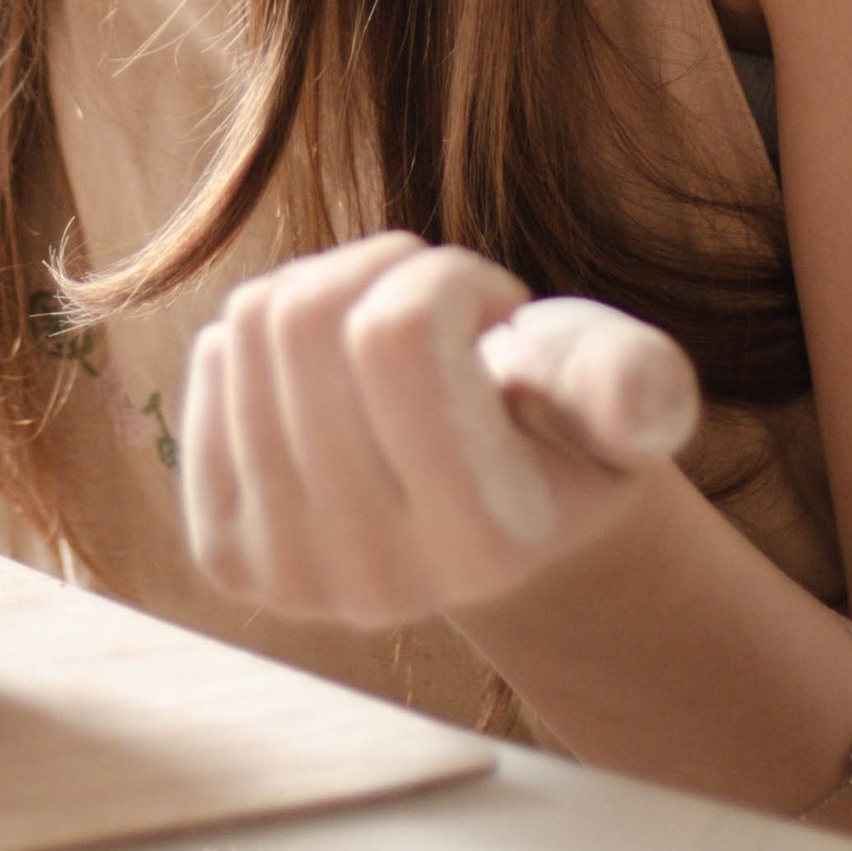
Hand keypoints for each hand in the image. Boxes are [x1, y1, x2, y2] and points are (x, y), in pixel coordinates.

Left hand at [181, 232, 700, 633]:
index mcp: (486, 544)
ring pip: (254, 328)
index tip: (493, 307)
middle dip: (382, 268)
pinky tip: (334, 382)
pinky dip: (272, 336)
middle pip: (308, 323)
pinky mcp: (227, 552)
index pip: (399, 335)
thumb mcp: (624, 393)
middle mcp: (377, 582)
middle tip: (437, 308)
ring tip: (391, 340)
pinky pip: (214, 360)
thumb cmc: (562, 425)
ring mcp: (289, 578)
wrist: (492, 517)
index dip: (447, 278)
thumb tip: (635, 401)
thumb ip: (637, 384)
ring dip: (329, 289)